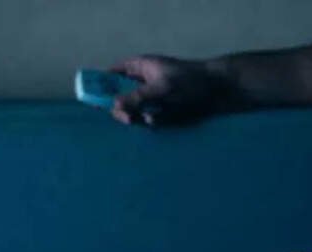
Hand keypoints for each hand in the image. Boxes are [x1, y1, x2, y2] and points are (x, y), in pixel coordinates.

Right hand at [108, 55, 226, 125]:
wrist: (218, 91)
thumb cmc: (190, 81)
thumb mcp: (161, 88)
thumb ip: (137, 98)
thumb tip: (115, 107)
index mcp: (139, 68)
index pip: (112, 75)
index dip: (101, 86)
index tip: (93, 101)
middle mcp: (142, 83)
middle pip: (119, 98)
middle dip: (121, 109)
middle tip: (127, 119)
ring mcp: (151, 99)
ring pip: (133, 113)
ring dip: (137, 119)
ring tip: (150, 120)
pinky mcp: (162, 113)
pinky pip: (149, 121)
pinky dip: (153, 123)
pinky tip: (162, 121)